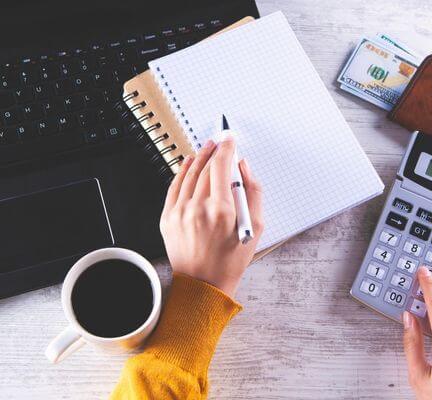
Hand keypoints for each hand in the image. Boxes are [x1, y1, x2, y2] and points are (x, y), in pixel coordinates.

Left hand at [159, 137, 263, 296]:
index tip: (229, 140)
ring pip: (189, 175)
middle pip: (205, 169)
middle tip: (221, 142)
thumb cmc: (232, 259)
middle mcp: (198, 209)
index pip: (221, 167)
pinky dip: (182, 172)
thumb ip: (254, 193)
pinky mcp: (168, 218)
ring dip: (199, 158)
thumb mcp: (255, 228)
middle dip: (214, 152)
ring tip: (207, 148)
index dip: (226, 149)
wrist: (204, 283)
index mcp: (221, 211)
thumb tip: (244, 168)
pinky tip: (189, 163)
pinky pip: (174, 187)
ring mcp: (180, 213)